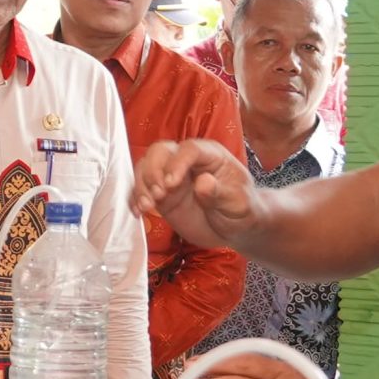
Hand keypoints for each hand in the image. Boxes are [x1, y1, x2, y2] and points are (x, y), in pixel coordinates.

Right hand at [132, 139, 263, 250]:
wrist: (234, 228)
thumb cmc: (242, 210)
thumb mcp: (238, 204)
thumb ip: (220, 193)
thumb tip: (203, 183)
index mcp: (211, 156)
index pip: (189, 150)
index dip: (177, 163)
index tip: (171, 184)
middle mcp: (187, 162)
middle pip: (161, 151)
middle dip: (153, 171)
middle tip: (158, 195)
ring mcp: (171, 177)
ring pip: (146, 167)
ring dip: (141, 185)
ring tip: (147, 205)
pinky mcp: (161, 194)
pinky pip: (142, 190)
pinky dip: (135, 199)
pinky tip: (138, 211)